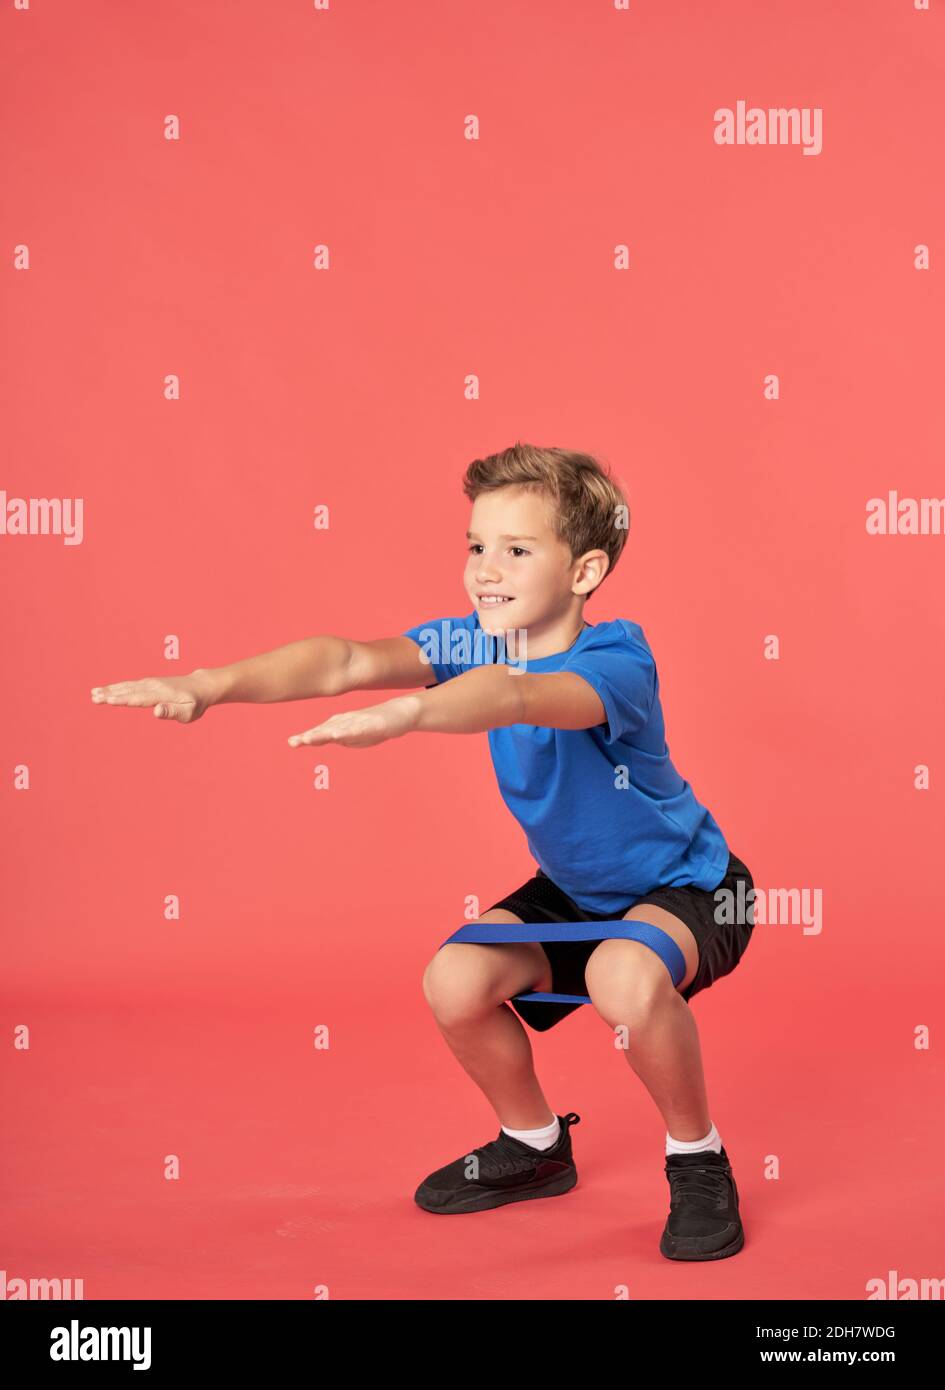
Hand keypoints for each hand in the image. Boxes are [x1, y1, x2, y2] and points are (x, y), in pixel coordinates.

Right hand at [90, 669, 217, 723]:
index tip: (108, 700)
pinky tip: (106, 690)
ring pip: (127, 686)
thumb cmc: (195, 703)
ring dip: (110, 689)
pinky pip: (130, 685)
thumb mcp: (188, 712)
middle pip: (129, 691)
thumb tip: (156, 711)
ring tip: (93, 693)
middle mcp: (153, 686)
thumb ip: (172, 712)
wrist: (200, 687)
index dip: (123, 699)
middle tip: (93, 697)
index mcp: (162, 694)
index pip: (139, 698)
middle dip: (111, 694)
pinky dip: (117, 687)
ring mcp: (150, 683)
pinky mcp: (149, 683)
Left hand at [287, 694, 420, 748]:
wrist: (401, 712)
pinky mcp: (373, 725)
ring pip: (338, 729)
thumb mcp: (358, 734)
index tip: (292, 742)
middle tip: (293, 742)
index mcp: (343, 724)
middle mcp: (348, 721)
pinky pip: (358, 729)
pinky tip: (336, 735)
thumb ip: (344, 737)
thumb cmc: (378, 724)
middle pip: (326, 729)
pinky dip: (346, 732)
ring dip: (322, 734)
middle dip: (309, 736)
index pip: (322, 731)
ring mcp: (359, 722)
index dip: (307, 737)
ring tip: (307, 739)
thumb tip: (331, 738)